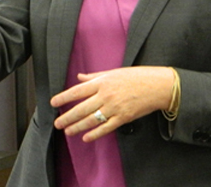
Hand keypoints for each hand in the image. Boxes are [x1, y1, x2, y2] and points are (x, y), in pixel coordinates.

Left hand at [50, 66, 173, 141]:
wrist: (157, 86)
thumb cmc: (136, 77)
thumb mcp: (114, 72)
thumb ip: (95, 76)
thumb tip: (80, 77)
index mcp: (102, 82)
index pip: (78, 91)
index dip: (64, 97)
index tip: (53, 103)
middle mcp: (106, 95)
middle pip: (81, 108)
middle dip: (67, 117)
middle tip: (57, 123)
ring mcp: (114, 108)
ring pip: (91, 120)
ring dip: (78, 127)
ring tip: (68, 131)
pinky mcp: (123, 118)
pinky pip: (106, 128)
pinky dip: (95, 134)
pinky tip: (86, 137)